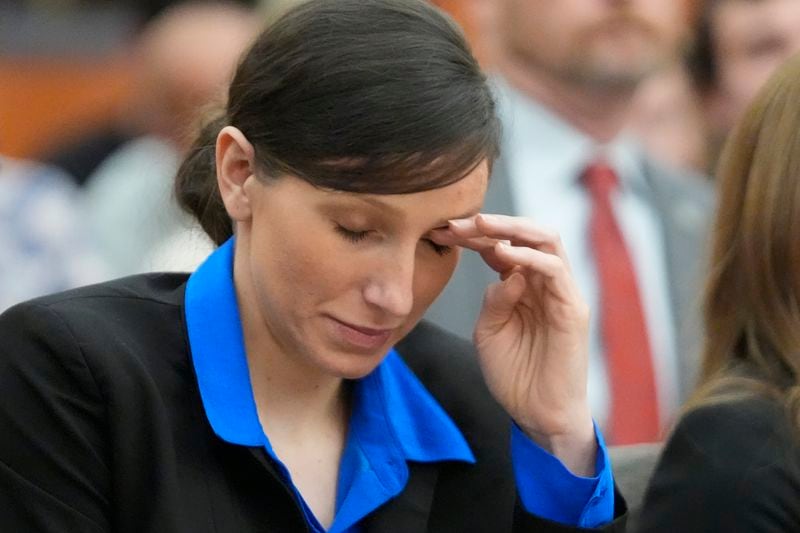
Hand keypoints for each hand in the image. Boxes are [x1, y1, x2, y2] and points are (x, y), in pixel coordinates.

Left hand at [431, 214, 595, 475]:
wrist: (538, 414)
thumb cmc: (514, 374)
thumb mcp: (489, 331)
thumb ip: (493, 299)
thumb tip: (503, 268)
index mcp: (522, 285)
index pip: (500, 246)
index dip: (471, 236)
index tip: (440, 231)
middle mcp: (544, 282)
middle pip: (525, 234)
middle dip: (491, 223)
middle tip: (457, 222)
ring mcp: (562, 292)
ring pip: (546, 240)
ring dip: (512, 229)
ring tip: (480, 225)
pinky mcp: (573, 307)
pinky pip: (555, 270)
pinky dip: (529, 257)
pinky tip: (502, 255)